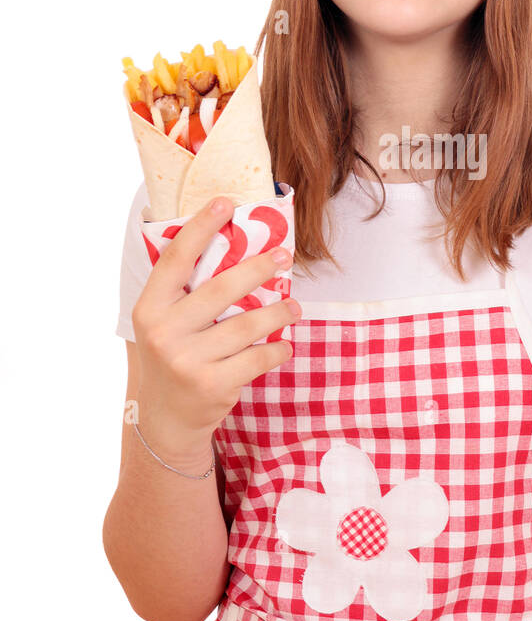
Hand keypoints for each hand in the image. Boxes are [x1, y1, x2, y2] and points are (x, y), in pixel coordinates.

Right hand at [132, 196, 302, 459]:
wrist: (166, 418)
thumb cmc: (174, 355)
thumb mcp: (164, 322)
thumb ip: (186, 291)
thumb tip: (233, 244)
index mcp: (149, 308)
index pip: (176, 259)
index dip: (200, 227)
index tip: (226, 202)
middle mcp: (163, 332)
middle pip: (220, 289)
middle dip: (258, 268)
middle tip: (284, 255)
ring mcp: (187, 360)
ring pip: (246, 324)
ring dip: (278, 312)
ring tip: (294, 306)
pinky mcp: (213, 384)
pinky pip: (257, 357)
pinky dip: (276, 349)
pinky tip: (285, 344)